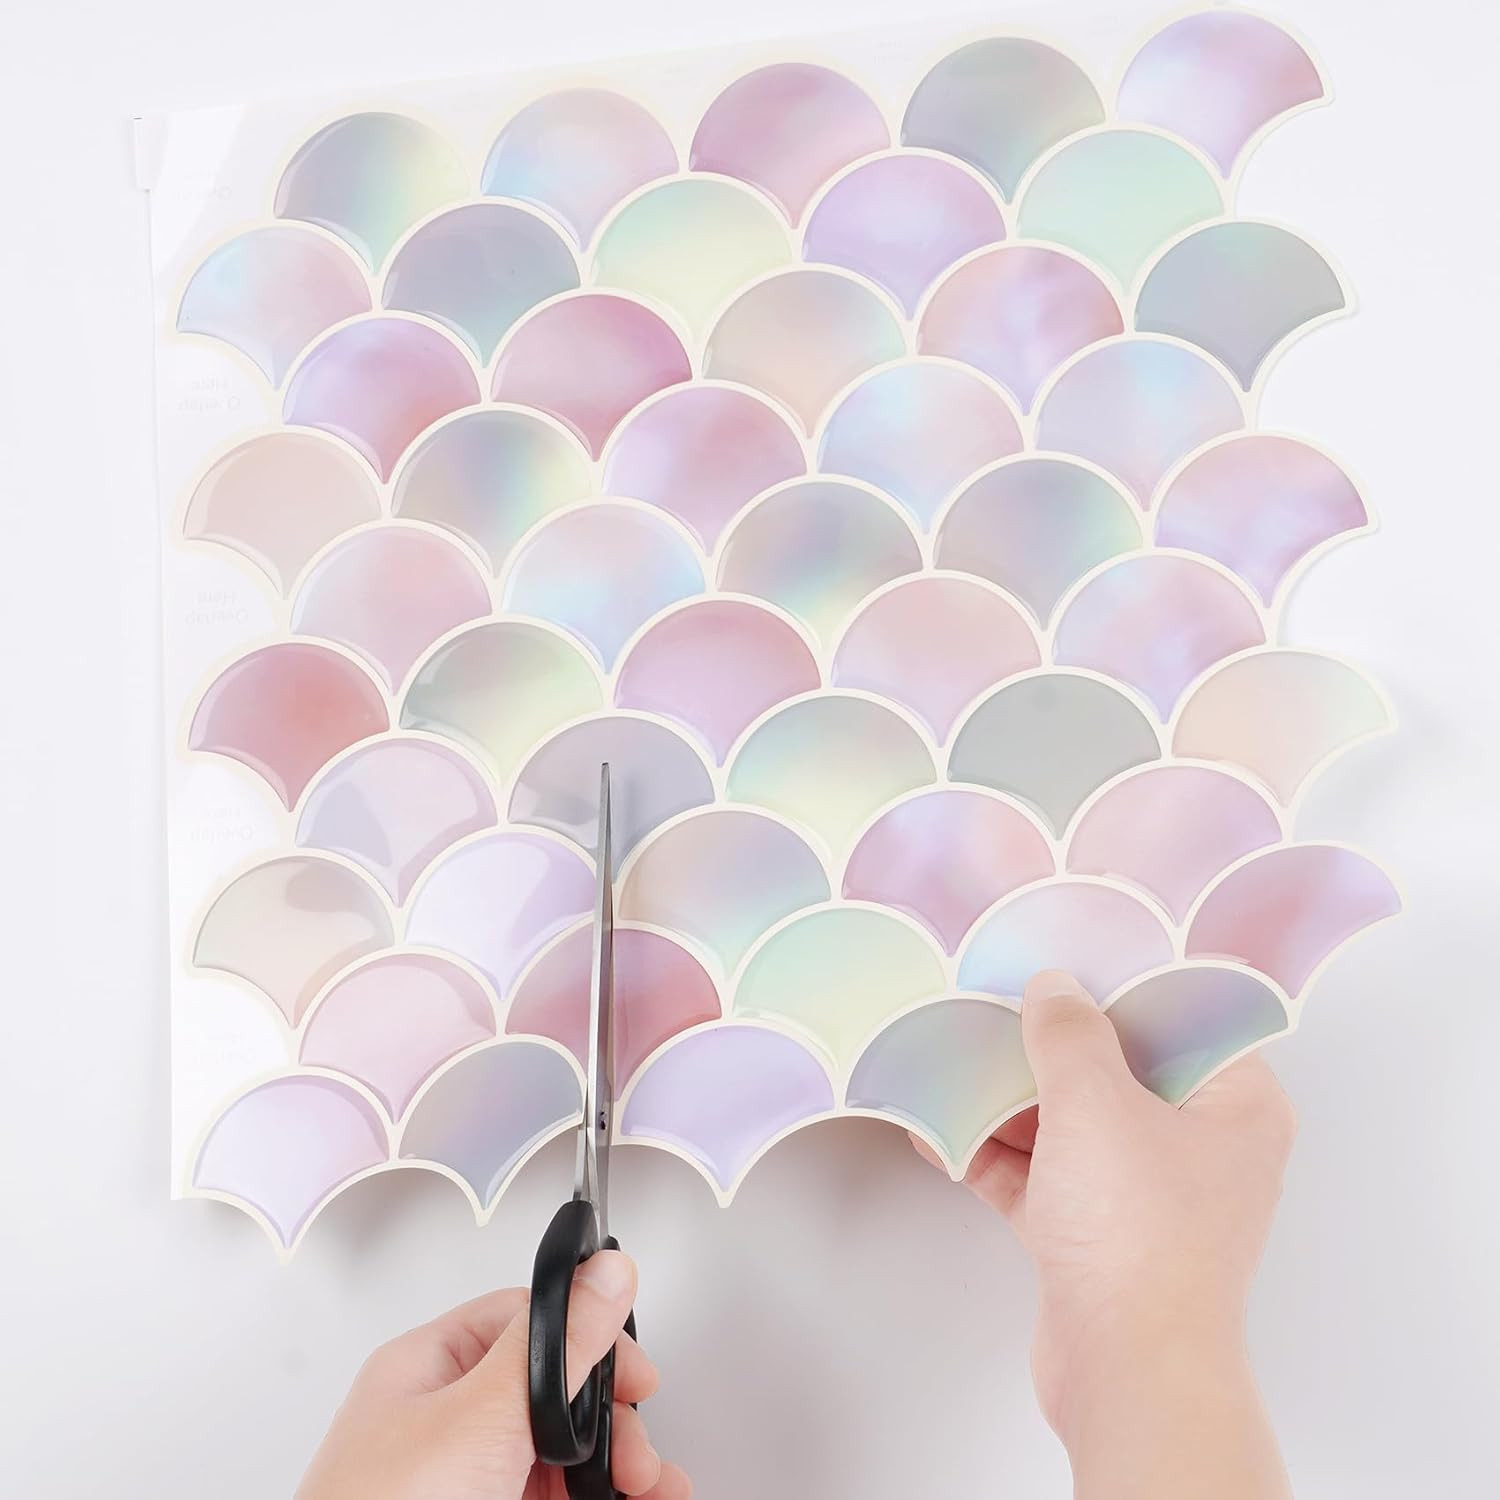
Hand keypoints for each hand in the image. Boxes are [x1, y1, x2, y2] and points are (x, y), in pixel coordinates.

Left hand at [296, 1251, 689, 1499]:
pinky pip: (554, 1497)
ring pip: (560, 1454)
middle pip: (551, 1393)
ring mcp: (463, 1481)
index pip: (524, 1321)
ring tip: (653, 1487)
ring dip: (618, 1466)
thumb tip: (604, 1274)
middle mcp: (443, 1423)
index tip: (635, 1371)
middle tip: (638, 1451)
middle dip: (611, 1419)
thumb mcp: (480, 1418)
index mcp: (427, 1371)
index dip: (588, 1338)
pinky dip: (600, 1497)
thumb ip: (551, 1346)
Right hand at [915, 970, 1296, 1499]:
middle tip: (992, 1006)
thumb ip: (1068, 1034)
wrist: (1126, 1369)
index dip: (1120, 984)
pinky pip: (1044, 1175)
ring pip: (1073, 1122)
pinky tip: (940, 1134)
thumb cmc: (1137, 1231)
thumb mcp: (1095, 1104)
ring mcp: (1147, 1193)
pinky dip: (996, 1156)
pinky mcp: (1099, 1235)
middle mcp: (1200, 1145)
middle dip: (1047, 1046)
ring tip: (950, 1063)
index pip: (1182, 1018)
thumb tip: (1053, 987)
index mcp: (1236, 1104)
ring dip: (1010, 1101)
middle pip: (1117, 1069)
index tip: (1063, 956)